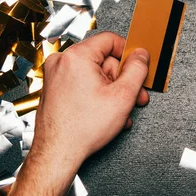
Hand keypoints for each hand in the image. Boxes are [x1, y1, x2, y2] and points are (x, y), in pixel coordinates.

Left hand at [32, 32, 149, 174]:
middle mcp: (62, 61)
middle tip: (134, 96)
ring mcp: (55, 74)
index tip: (137, 68)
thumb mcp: (123, 96)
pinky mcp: (54, 87)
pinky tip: (106, 112)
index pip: (111, 40)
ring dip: (111, 91)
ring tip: (121, 111)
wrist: (56, 154)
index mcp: (77, 56)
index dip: (129, 54)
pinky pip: (82, 82)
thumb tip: (141, 55)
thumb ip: (137, 70)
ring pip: (94, 73)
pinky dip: (96, 94)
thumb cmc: (82, 129)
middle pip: (103, 59)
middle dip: (122, 79)